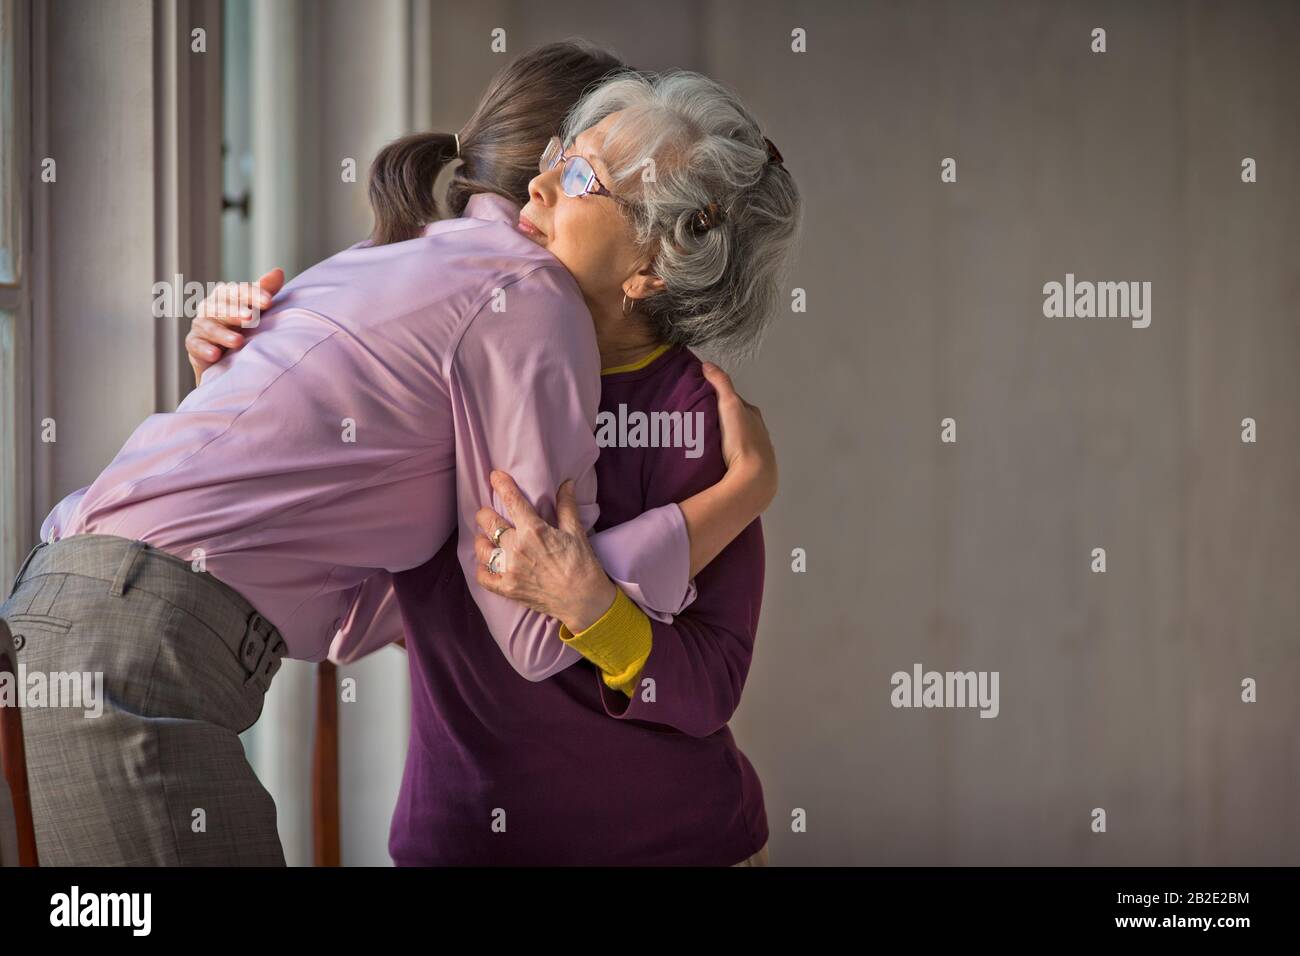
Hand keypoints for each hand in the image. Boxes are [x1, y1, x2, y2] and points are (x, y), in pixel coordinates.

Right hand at [186, 268, 284, 385]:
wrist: (226, 355)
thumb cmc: (243, 325)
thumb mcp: (256, 308)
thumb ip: (265, 291)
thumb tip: (278, 272)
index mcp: (226, 295)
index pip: (239, 292)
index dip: (253, 295)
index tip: (269, 301)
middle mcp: (210, 306)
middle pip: (222, 307)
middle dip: (236, 312)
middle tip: (251, 317)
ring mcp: (200, 324)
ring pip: (210, 327)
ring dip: (223, 334)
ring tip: (238, 342)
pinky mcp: (193, 343)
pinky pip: (196, 345)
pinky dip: (205, 349)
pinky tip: (215, 355)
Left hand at [473, 472, 616, 633]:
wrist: (584, 600)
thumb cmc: (582, 564)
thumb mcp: (576, 532)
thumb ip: (567, 506)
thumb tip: (567, 483)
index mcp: (534, 530)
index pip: (512, 500)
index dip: (501, 485)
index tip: (495, 476)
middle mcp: (517, 547)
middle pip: (489, 522)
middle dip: (486, 513)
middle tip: (487, 513)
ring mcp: (509, 569)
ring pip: (482, 548)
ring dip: (482, 540)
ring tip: (485, 538)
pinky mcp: (507, 588)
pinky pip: (483, 577)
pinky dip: (481, 569)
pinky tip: (484, 564)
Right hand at [701, 362, 777, 511]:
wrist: (753, 476)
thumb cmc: (742, 438)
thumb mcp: (729, 404)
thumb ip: (720, 383)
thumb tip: (708, 364)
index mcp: (753, 415)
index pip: (734, 401)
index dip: (719, 399)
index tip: (701, 401)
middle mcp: (759, 430)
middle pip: (736, 421)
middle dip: (721, 421)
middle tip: (700, 423)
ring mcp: (757, 450)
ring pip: (738, 440)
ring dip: (724, 439)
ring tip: (705, 443)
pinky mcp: (752, 468)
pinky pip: (737, 457)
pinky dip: (728, 455)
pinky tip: (717, 460)